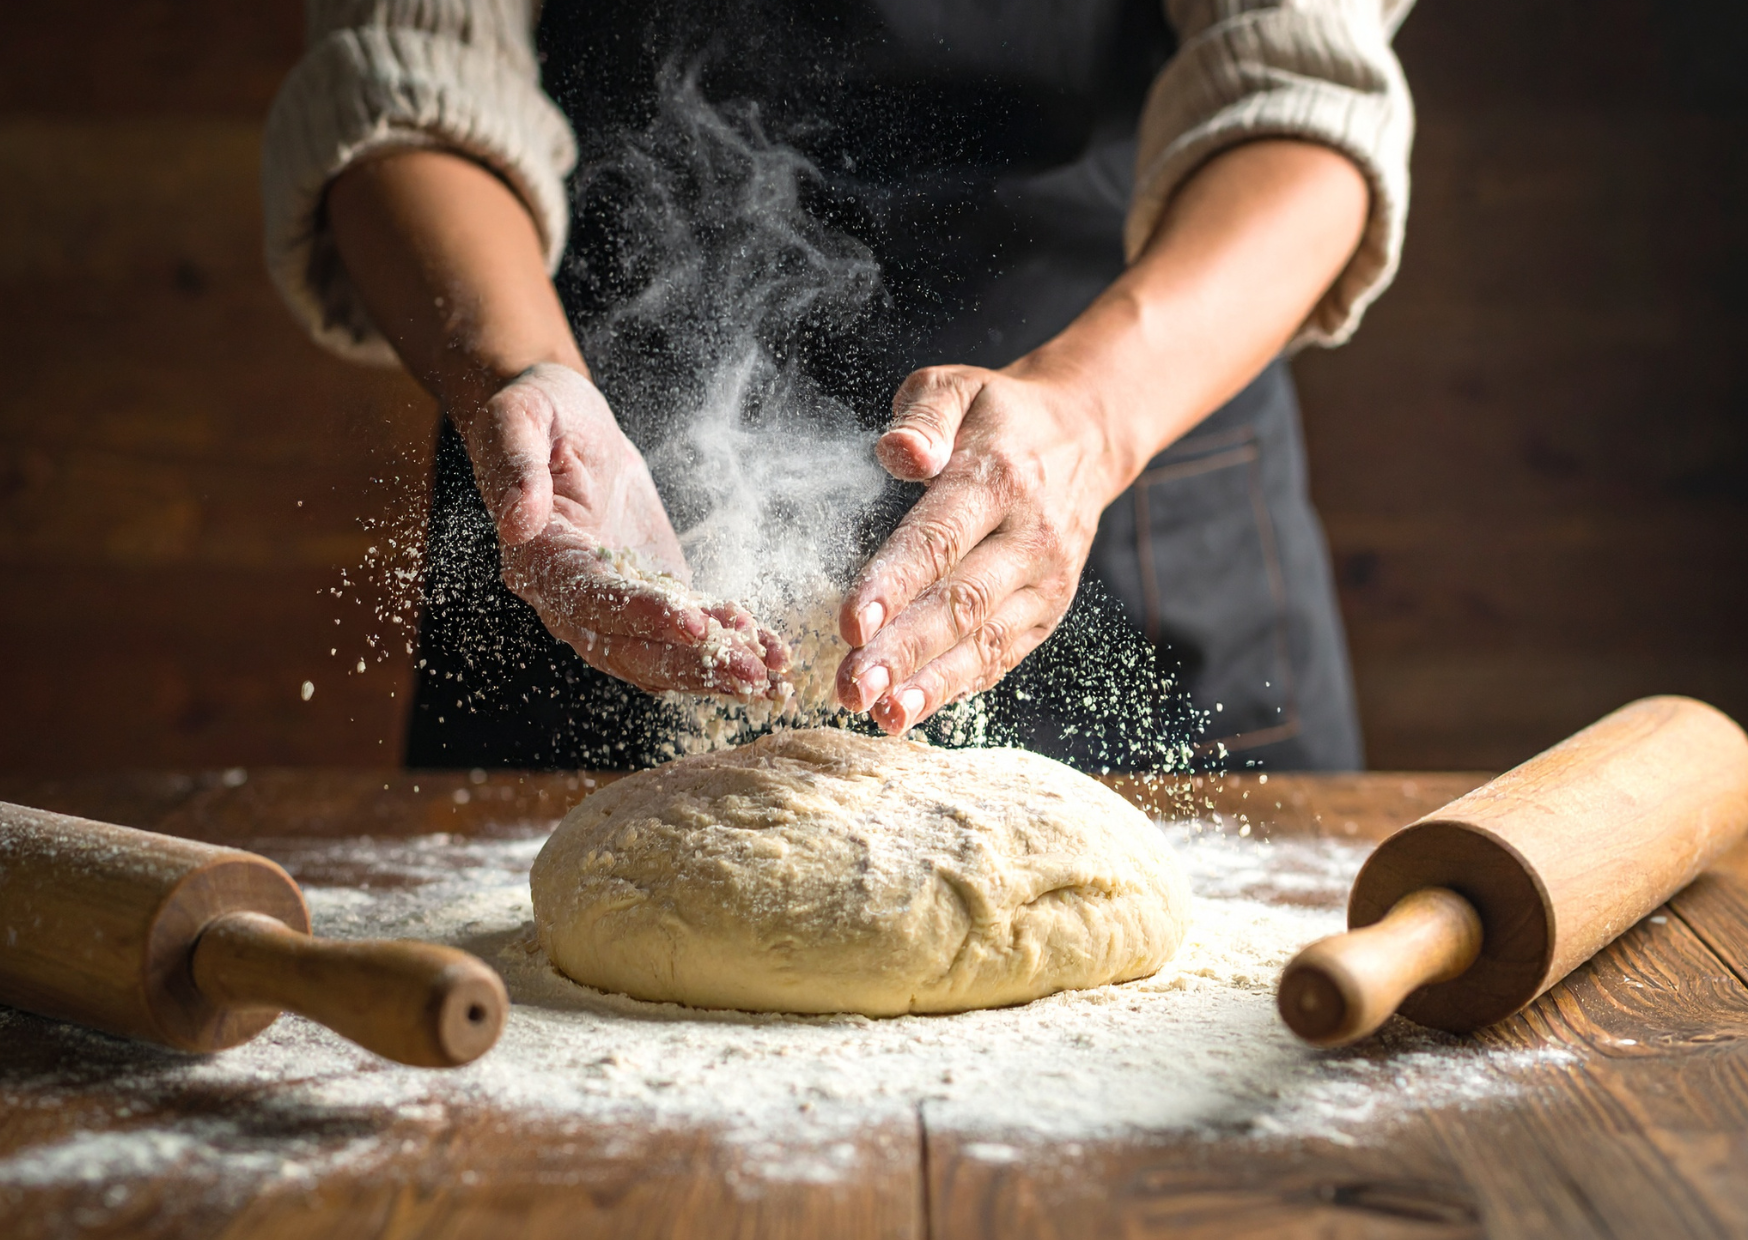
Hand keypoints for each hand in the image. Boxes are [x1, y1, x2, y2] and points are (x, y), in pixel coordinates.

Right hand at [451, 364, 788, 696]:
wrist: (565, 422)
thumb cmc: (539, 413)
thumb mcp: (520, 419)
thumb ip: (517, 467)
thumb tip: (516, 521)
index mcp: (538, 560)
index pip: (590, 600)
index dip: (642, 614)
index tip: (693, 623)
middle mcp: (570, 598)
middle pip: (628, 648)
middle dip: (691, 663)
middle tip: (750, 675)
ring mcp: (612, 605)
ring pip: (659, 654)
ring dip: (714, 670)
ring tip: (769, 678)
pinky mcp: (650, 595)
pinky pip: (686, 633)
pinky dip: (727, 645)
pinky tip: (771, 654)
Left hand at [834, 361, 1121, 731]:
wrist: (1086, 435)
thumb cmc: (1000, 415)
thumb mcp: (959, 387)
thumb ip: (924, 415)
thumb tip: (898, 452)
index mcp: (998, 478)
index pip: (939, 538)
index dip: (893, 584)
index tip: (850, 623)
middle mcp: (1030, 536)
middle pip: (962, 602)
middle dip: (904, 651)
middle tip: (853, 687)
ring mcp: (1047, 579)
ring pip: (987, 640)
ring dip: (931, 683)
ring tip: (882, 715)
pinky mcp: (1049, 609)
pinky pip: (1005, 655)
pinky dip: (961, 685)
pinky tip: (917, 709)